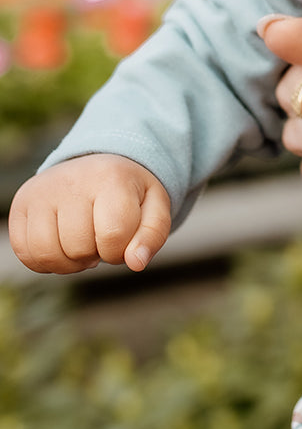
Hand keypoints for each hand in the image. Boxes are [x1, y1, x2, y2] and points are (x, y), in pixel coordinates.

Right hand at [8, 153, 170, 273]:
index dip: (119, 252)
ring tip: (82, 245)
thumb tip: (136, 263)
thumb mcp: (154, 207)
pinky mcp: (20, 203)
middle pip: (79, 248)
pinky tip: (61, 247)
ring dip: (69, 264)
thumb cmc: (129, 193)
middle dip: (95, 255)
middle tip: (101, 238)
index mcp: (111, 177)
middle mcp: (71, 180)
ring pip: (48, 254)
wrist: (99, 164)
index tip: (123, 240)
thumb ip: (152, 236)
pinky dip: (44, 263)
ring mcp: (41, 191)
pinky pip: (25, 254)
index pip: (113, 236)